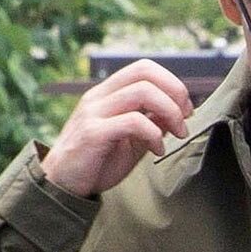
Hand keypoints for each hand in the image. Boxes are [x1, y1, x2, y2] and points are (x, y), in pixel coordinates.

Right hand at [40, 59, 193, 197]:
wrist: (64, 183)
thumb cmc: (98, 162)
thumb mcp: (131, 140)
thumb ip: (151, 125)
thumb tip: (177, 115)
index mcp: (108, 93)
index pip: (143, 68)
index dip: (171, 83)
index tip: (186, 109)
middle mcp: (100, 96)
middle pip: (144, 73)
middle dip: (175, 94)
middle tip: (185, 120)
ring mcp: (94, 112)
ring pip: (141, 92)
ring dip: (170, 113)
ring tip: (177, 135)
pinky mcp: (93, 133)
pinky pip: (132, 122)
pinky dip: (154, 135)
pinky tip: (157, 151)